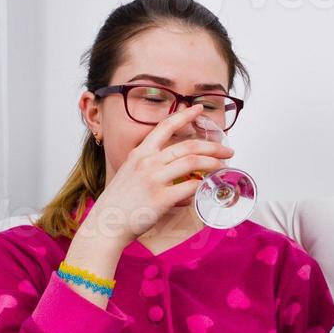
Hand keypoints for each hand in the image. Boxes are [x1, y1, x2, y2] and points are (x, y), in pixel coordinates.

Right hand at [81, 104, 234, 246]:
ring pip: (193, 162)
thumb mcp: (130, 174)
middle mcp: (147, 162)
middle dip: (213, 147)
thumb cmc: (119, 202)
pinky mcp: (161, 199)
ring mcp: (154, 179)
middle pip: (188, 146)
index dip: (184, 115)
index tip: (198, 109)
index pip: (165, 126)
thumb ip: (151, 168)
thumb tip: (175, 174)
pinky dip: (201, 187)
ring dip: (213, 164)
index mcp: (140, 153)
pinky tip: (206, 189)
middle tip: (227, 151)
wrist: (106, 223)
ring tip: (222, 167)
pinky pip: (190, 187)